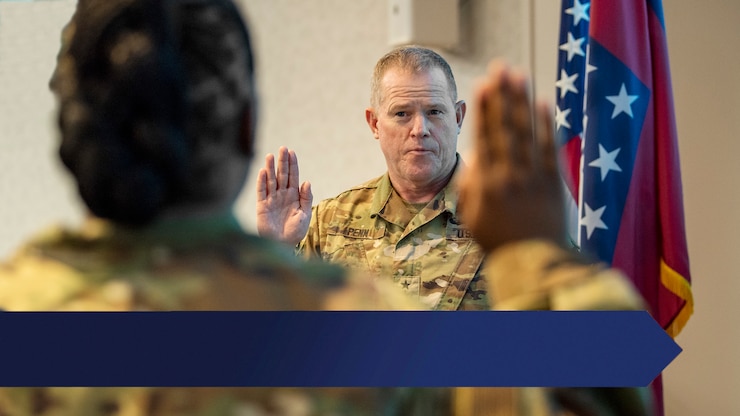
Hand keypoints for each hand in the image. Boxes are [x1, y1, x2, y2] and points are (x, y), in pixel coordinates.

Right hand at [256, 146, 312, 244]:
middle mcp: (282, 195)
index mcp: (294, 196)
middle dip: (282, 162)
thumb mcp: (304, 214)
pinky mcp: (262, 206)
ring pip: (271, 180)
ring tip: (270, 156)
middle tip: (282, 148)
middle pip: (281, 175)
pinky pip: (261, 192)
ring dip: (270, 168)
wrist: (283, 245)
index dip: (292, 165)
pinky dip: (262, 182)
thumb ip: (306, 198)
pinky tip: (263, 171)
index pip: (293, 176)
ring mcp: (271, 200)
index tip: (292, 152)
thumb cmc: (295, 232)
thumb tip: (307, 181)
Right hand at [458, 61, 564, 251]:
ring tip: (519, 75)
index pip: (484, 138)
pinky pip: (549, 148)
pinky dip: (546, 124)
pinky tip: (543, 103)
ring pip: (526, 132)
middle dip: (502, 95)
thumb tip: (475, 158)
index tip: (483, 86)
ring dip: (522, 101)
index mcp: (486, 184)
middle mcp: (509, 176)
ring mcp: (533, 178)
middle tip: (500, 68)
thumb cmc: (499, 242)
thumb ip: (469, 187)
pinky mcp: (554, 182)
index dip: (484, 110)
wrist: (534, 263)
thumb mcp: (472, 217)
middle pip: (505, 128)